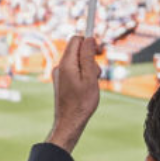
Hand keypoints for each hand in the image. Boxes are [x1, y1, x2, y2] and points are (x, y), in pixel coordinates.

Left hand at [46, 34, 100, 153]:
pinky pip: (74, 71)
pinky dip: (83, 75)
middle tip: (97, 72)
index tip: (100, 52)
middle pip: (77, 50)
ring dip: (88, 68)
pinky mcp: (62, 81)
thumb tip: (89, 39)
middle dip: (90, 57)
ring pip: (77, 61)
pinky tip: (87, 88)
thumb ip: (88, 56)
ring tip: (92, 83)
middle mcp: (59, 67)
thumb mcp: (90, 77)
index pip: (76, 40)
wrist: (70, 122)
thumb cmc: (81, 103)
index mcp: (66, 64)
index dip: (89, 42)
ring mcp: (59, 74)